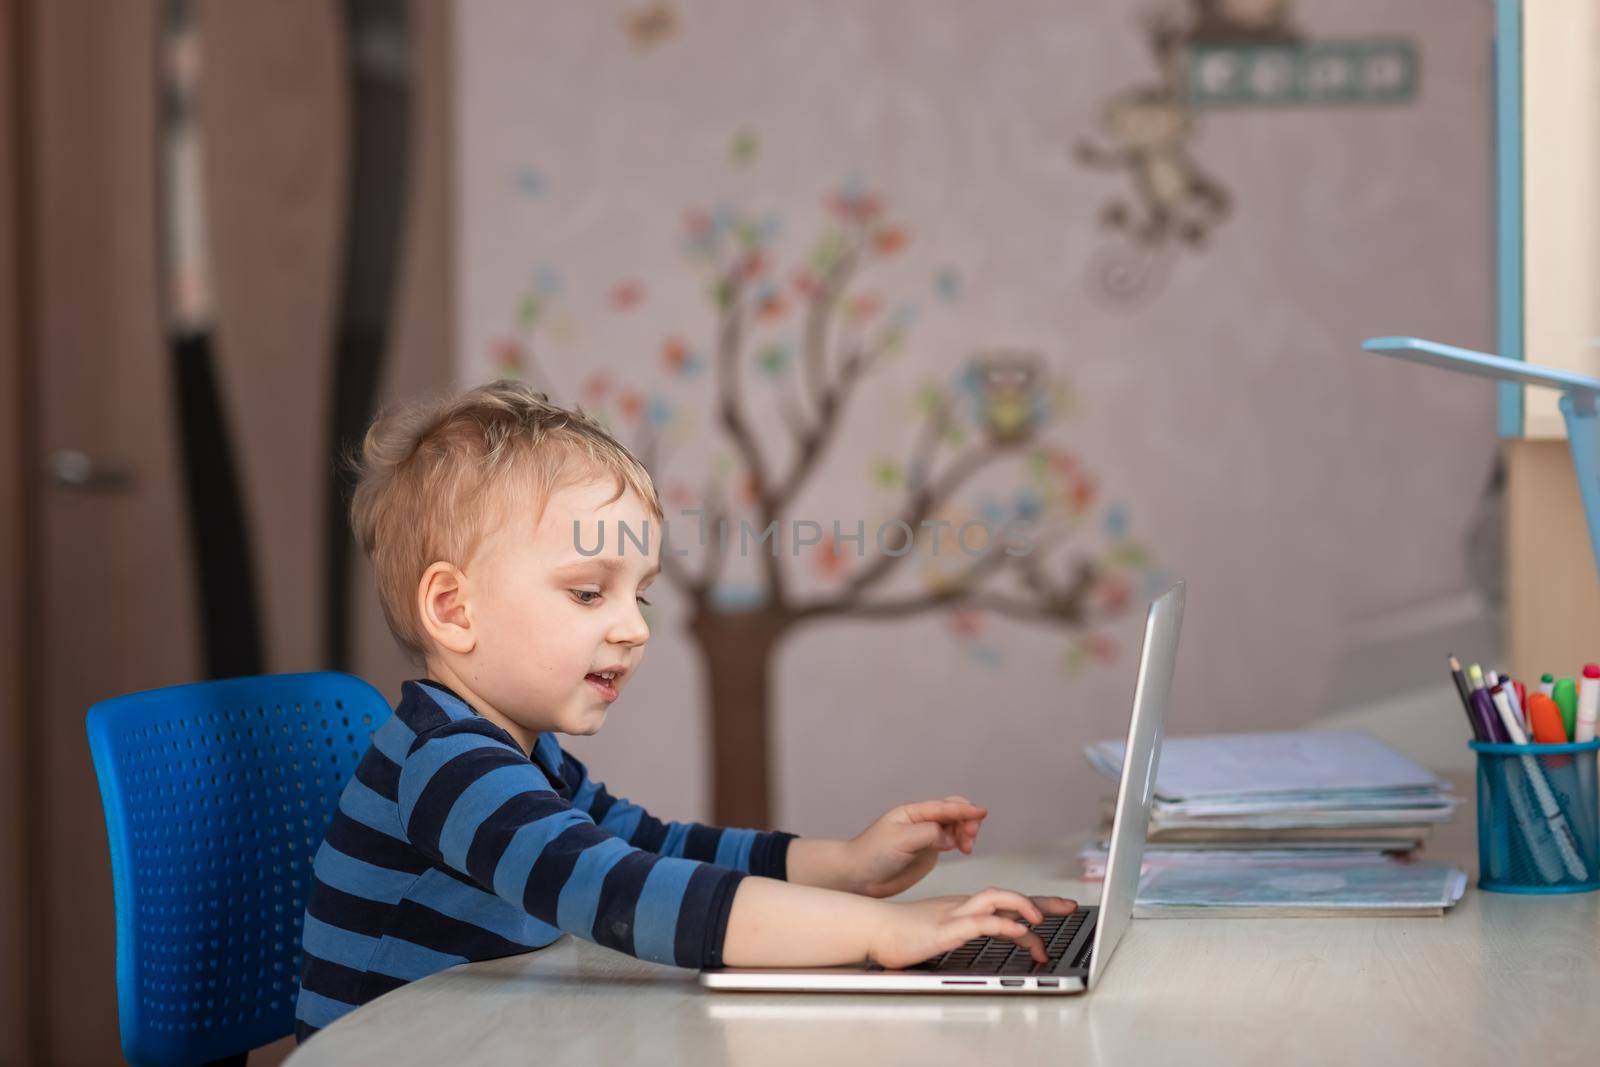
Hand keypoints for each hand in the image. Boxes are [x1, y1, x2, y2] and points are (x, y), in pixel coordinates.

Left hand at [843, 797, 986, 897]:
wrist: (859, 877)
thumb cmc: (871, 854)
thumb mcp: (900, 840)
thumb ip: (927, 834)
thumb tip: (948, 836)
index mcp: (912, 813)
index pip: (943, 807)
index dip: (964, 809)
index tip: (981, 812)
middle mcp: (921, 823)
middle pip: (952, 814)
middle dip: (967, 820)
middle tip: (970, 837)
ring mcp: (926, 838)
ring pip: (954, 828)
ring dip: (966, 832)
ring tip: (967, 846)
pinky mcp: (928, 853)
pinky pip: (950, 842)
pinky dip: (961, 842)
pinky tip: (964, 849)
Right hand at [869, 888, 1077, 970]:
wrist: (872, 929)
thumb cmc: (903, 934)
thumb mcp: (943, 934)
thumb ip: (965, 934)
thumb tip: (989, 940)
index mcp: (967, 908)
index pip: (1008, 902)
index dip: (1038, 902)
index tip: (1063, 907)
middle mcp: (965, 906)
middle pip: (1010, 897)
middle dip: (1043, 901)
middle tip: (1071, 907)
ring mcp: (955, 915)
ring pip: (996, 900)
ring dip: (1022, 907)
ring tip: (1042, 922)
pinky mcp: (944, 928)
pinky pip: (978, 922)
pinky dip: (1001, 924)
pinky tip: (1017, 930)